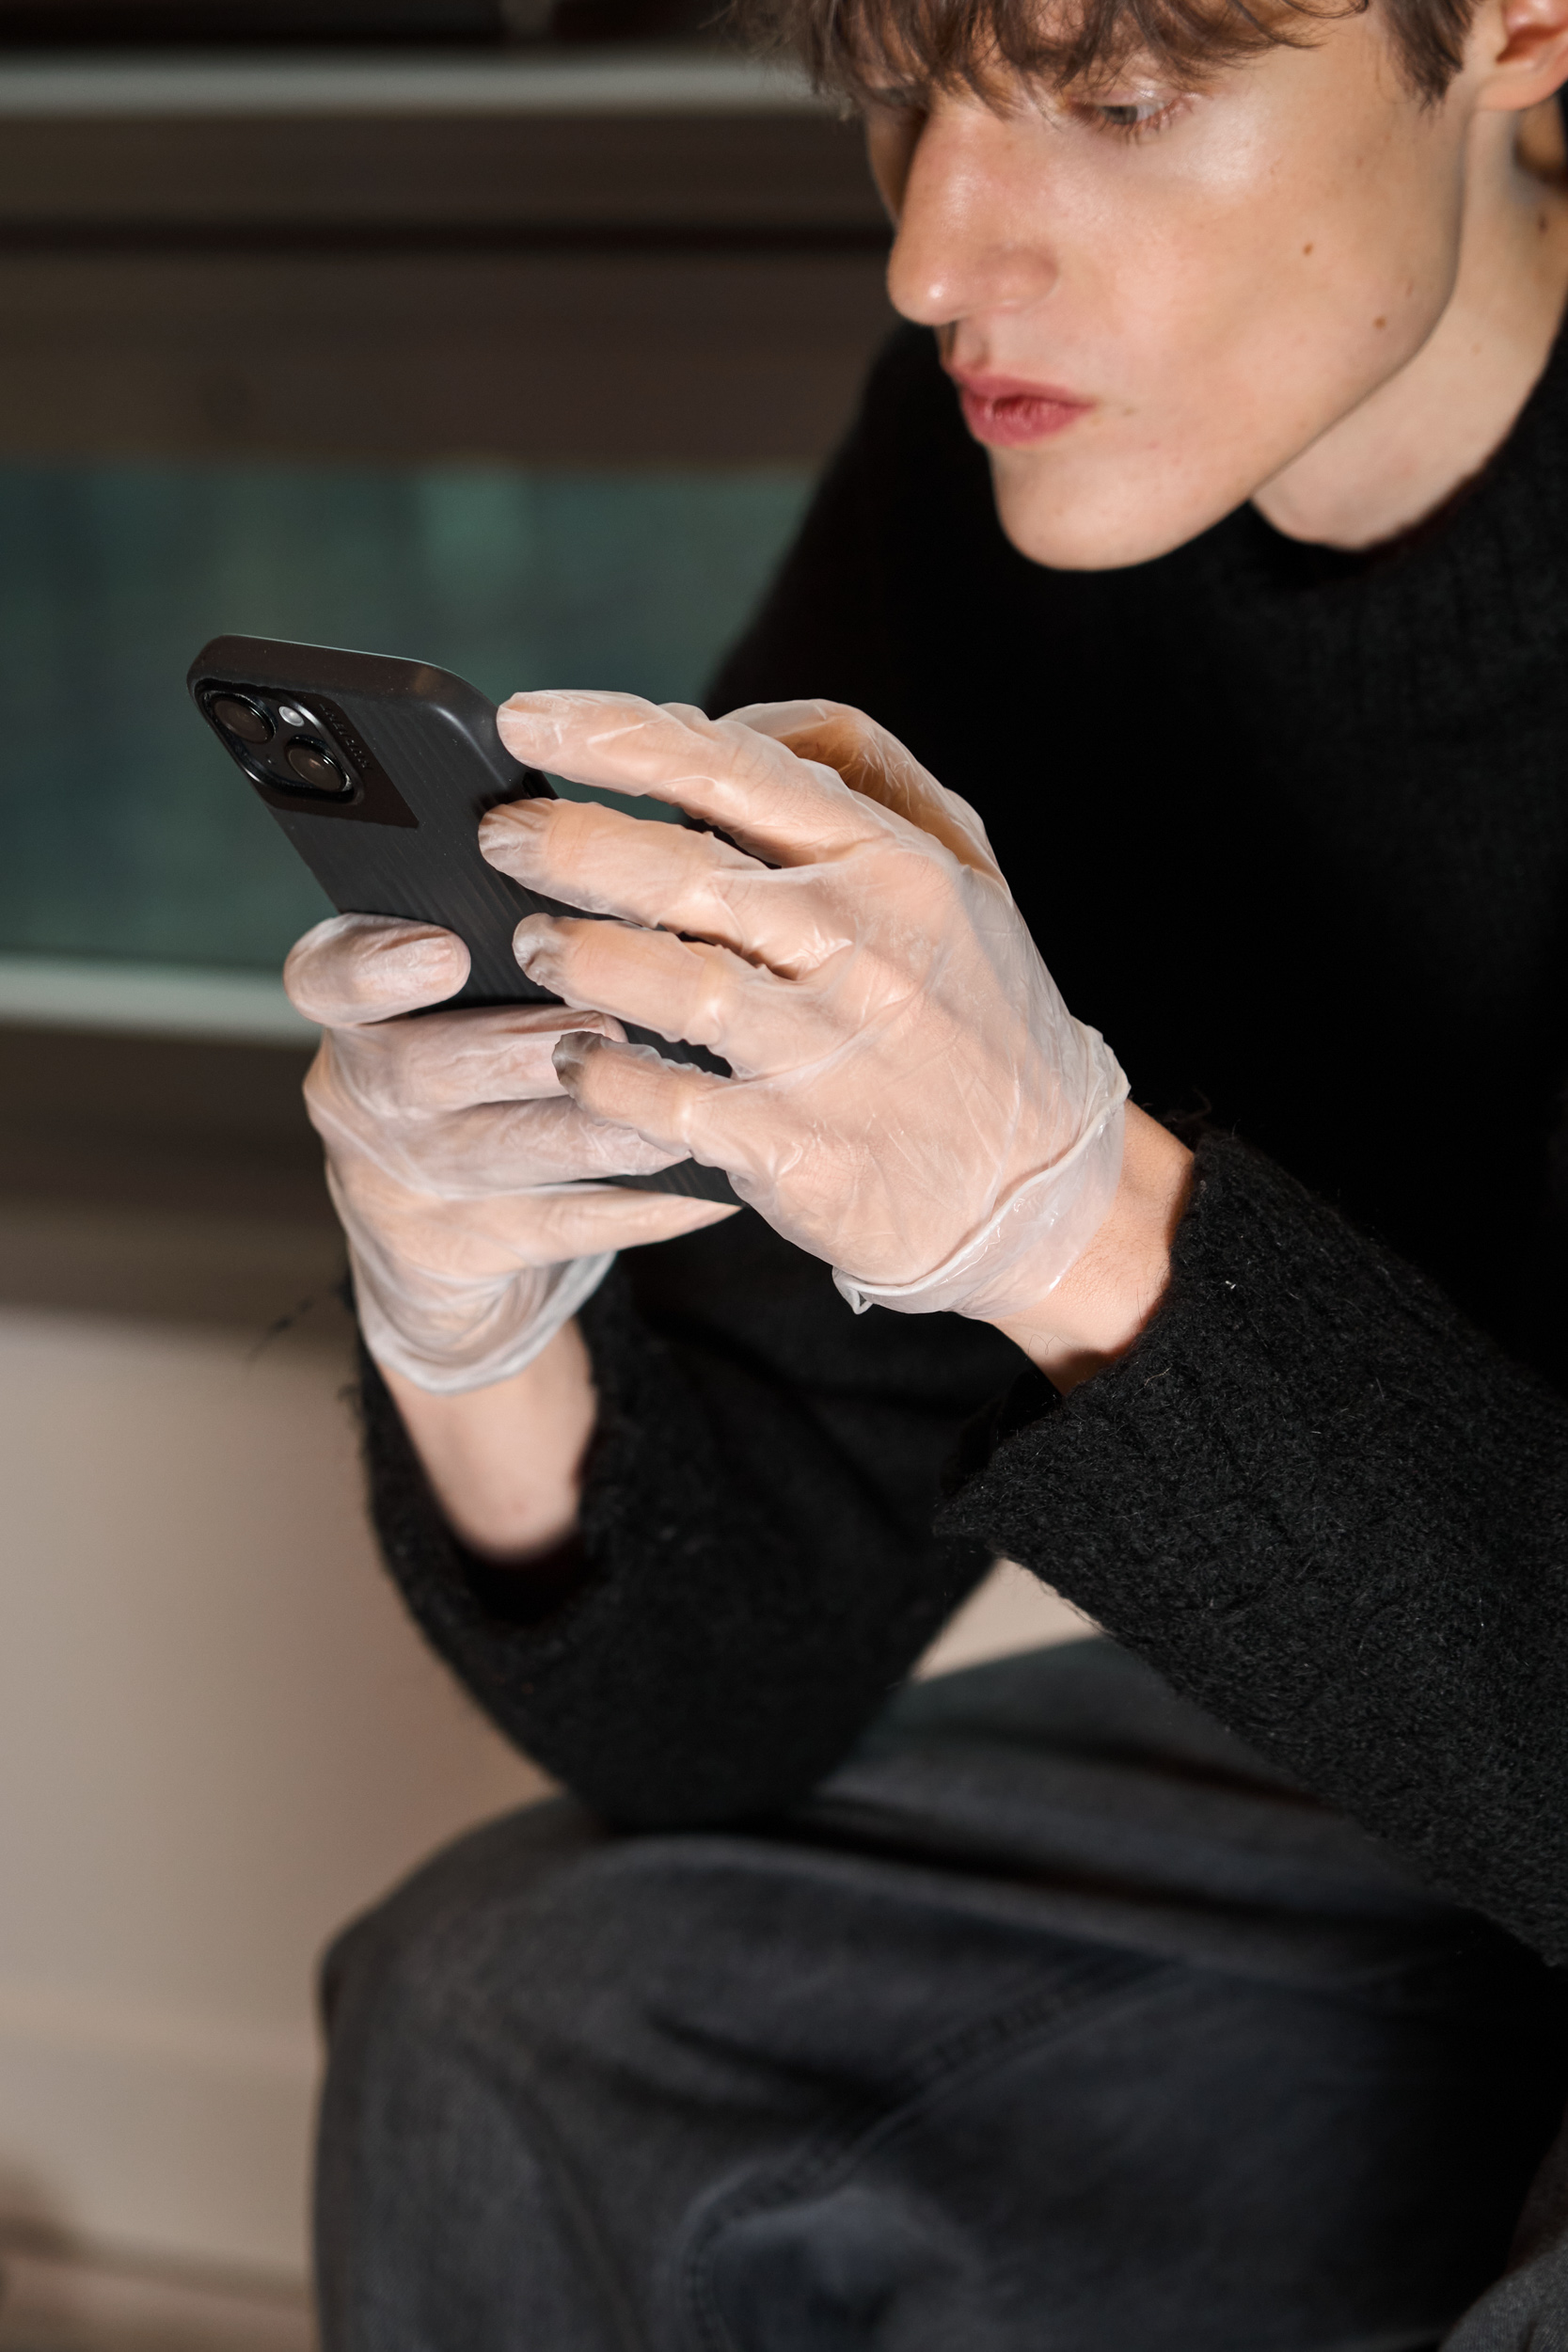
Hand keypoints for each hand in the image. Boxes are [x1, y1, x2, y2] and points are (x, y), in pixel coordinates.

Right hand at [284, 911, 736, 1393]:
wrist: (434, 1258)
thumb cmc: (475, 1082)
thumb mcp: (459, 1014)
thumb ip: (508, 954)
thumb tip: (617, 876)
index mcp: (356, 1012)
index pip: (326, 977)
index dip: (375, 965)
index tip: (444, 952)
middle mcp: (362, 1098)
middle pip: (430, 1067)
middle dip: (531, 1044)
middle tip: (611, 1023)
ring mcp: (406, 1186)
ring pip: (515, 1149)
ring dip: (610, 1124)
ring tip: (686, 1100)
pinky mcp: (461, 1257)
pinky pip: (571, 1225)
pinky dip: (654, 1204)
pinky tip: (717, 1184)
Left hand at [481, 693, 1128, 1327]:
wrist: (1040, 1186)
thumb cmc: (973, 1009)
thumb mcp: (959, 865)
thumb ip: (853, 771)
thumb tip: (716, 727)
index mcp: (893, 864)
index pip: (732, 771)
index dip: (614, 736)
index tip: (525, 717)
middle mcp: (863, 948)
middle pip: (680, 869)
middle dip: (563, 842)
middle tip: (498, 836)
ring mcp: (829, 1053)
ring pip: (665, 981)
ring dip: (575, 953)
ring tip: (532, 943)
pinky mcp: (796, 1149)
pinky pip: (665, 1101)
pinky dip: (603, 1074)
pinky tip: (575, 1058)